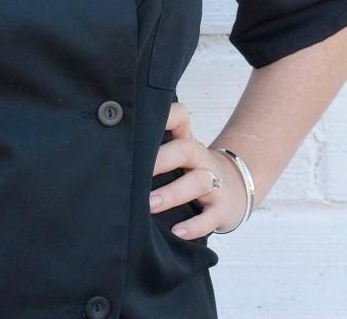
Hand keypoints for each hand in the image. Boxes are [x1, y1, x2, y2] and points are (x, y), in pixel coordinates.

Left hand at [149, 100, 248, 237]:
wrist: (235, 188)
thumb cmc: (192, 170)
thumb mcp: (178, 153)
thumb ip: (154, 149)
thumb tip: (111, 152)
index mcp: (186, 141)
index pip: (180, 117)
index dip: (166, 115)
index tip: (141, 123)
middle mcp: (200, 158)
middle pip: (185, 150)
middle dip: (161, 160)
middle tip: (136, 172)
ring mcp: (214, 182)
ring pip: (198, 182)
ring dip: (172, 193)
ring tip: (150, 204)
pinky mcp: (221, 208)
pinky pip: (211, 216)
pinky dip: (195, 225)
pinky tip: (177, 231)